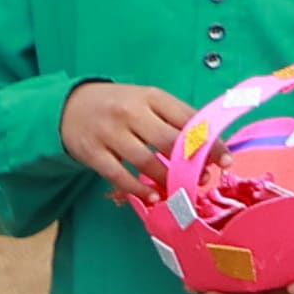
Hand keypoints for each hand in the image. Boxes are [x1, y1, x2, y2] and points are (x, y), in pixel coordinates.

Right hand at [62, 81, 199, 188]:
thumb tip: (208, 146)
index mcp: (151, 97)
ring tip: (181, 189)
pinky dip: (139, 189)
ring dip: (168, 179)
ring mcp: (109, 133)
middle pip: (169, 141)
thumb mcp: (148, 101)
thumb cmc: (120, 105)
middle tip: (204, 177)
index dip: (210, 142)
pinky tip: (154, 196)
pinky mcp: (92, 152)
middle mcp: (131, 112)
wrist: (68, 105)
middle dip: (192, 163)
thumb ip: (174, 118)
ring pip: (146, 161)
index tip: (225, 160)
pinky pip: (119, 175)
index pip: (189, 120)